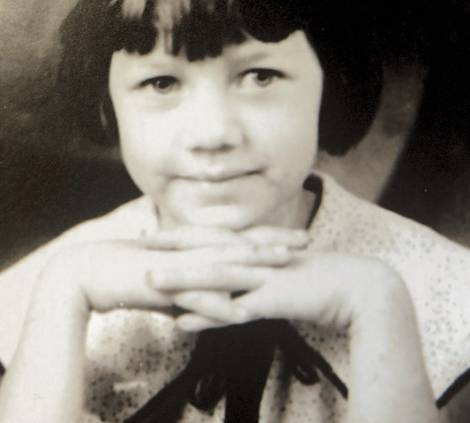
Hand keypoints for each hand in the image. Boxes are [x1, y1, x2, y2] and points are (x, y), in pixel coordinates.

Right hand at [37, 225, 309, 315]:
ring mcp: (178, 266)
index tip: (296, 236)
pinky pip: (195, 296)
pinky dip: (218, 304)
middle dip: (274, 243)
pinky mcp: (162, 285)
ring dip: (254, 265)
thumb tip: (208, 290)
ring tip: (283, 265)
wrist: (87, 272)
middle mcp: (190, 250)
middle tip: (306, 241)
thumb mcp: (167, 272)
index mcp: (192, 245)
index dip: (268, 236)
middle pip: (239, 246)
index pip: (238, 238)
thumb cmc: (126, 272)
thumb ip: (190, 278)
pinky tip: (241, 310)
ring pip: (223, 264)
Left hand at [150, 250, 409, 331]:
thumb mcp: (283, 273)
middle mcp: (255, 259)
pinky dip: (207, 316)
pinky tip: (182, 321)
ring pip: (213, 278)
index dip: (182, 238)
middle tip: (138, 247)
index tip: (154, 236)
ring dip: (180, 280)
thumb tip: (239, 280)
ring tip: (148, 282)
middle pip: (206, 253)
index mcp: (255, 250)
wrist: (356, 288)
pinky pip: (233, 311)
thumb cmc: (320, 281)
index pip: (211, 241)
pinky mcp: (272, 300)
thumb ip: (259, 274)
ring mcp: (262, 278)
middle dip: (171, 250)